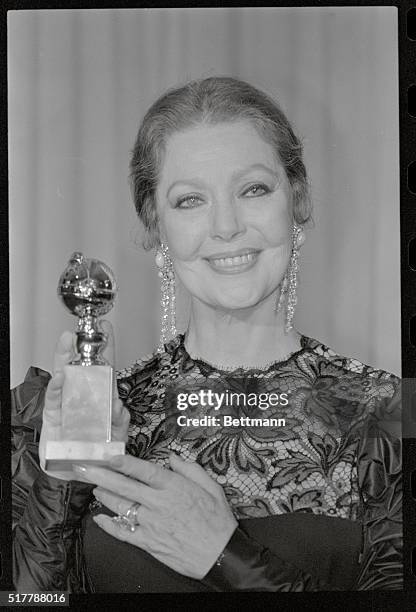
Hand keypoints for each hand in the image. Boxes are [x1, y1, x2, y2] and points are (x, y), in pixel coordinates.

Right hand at [39, 321, 129, 481]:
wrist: (78, 474)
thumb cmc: (98, 454)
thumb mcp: (116, 438)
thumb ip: (120, 421)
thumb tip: (120, 406)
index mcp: (100, 398)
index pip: (103, 368)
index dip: (104, 347)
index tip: (105, 327)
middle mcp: (82, 397)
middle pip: (80, 366)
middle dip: (79, 345)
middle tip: (80, 327)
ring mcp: (66, 405)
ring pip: (64, 376)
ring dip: (65, 358)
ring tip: (67, 342)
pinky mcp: (53, 418)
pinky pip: (55, 400)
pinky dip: (57, 388)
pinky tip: (60, 376)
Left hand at [74, 453, 237, 579]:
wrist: (220, 555)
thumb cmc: (217, 521)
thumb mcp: (211, 487)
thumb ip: (190, 469)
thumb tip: (173, 458)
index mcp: (174, 488)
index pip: (144, 471)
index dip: (125, 463)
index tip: (110, 457)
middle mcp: (159, 504)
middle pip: (125, 486)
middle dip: (102, 476)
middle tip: (86, 468)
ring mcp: (151, 524)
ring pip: (121, 507)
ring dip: (105, 496)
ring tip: (95, 487)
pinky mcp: (148, 543)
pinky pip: (124, 533)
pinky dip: (109, 526)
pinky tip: (100, 519)